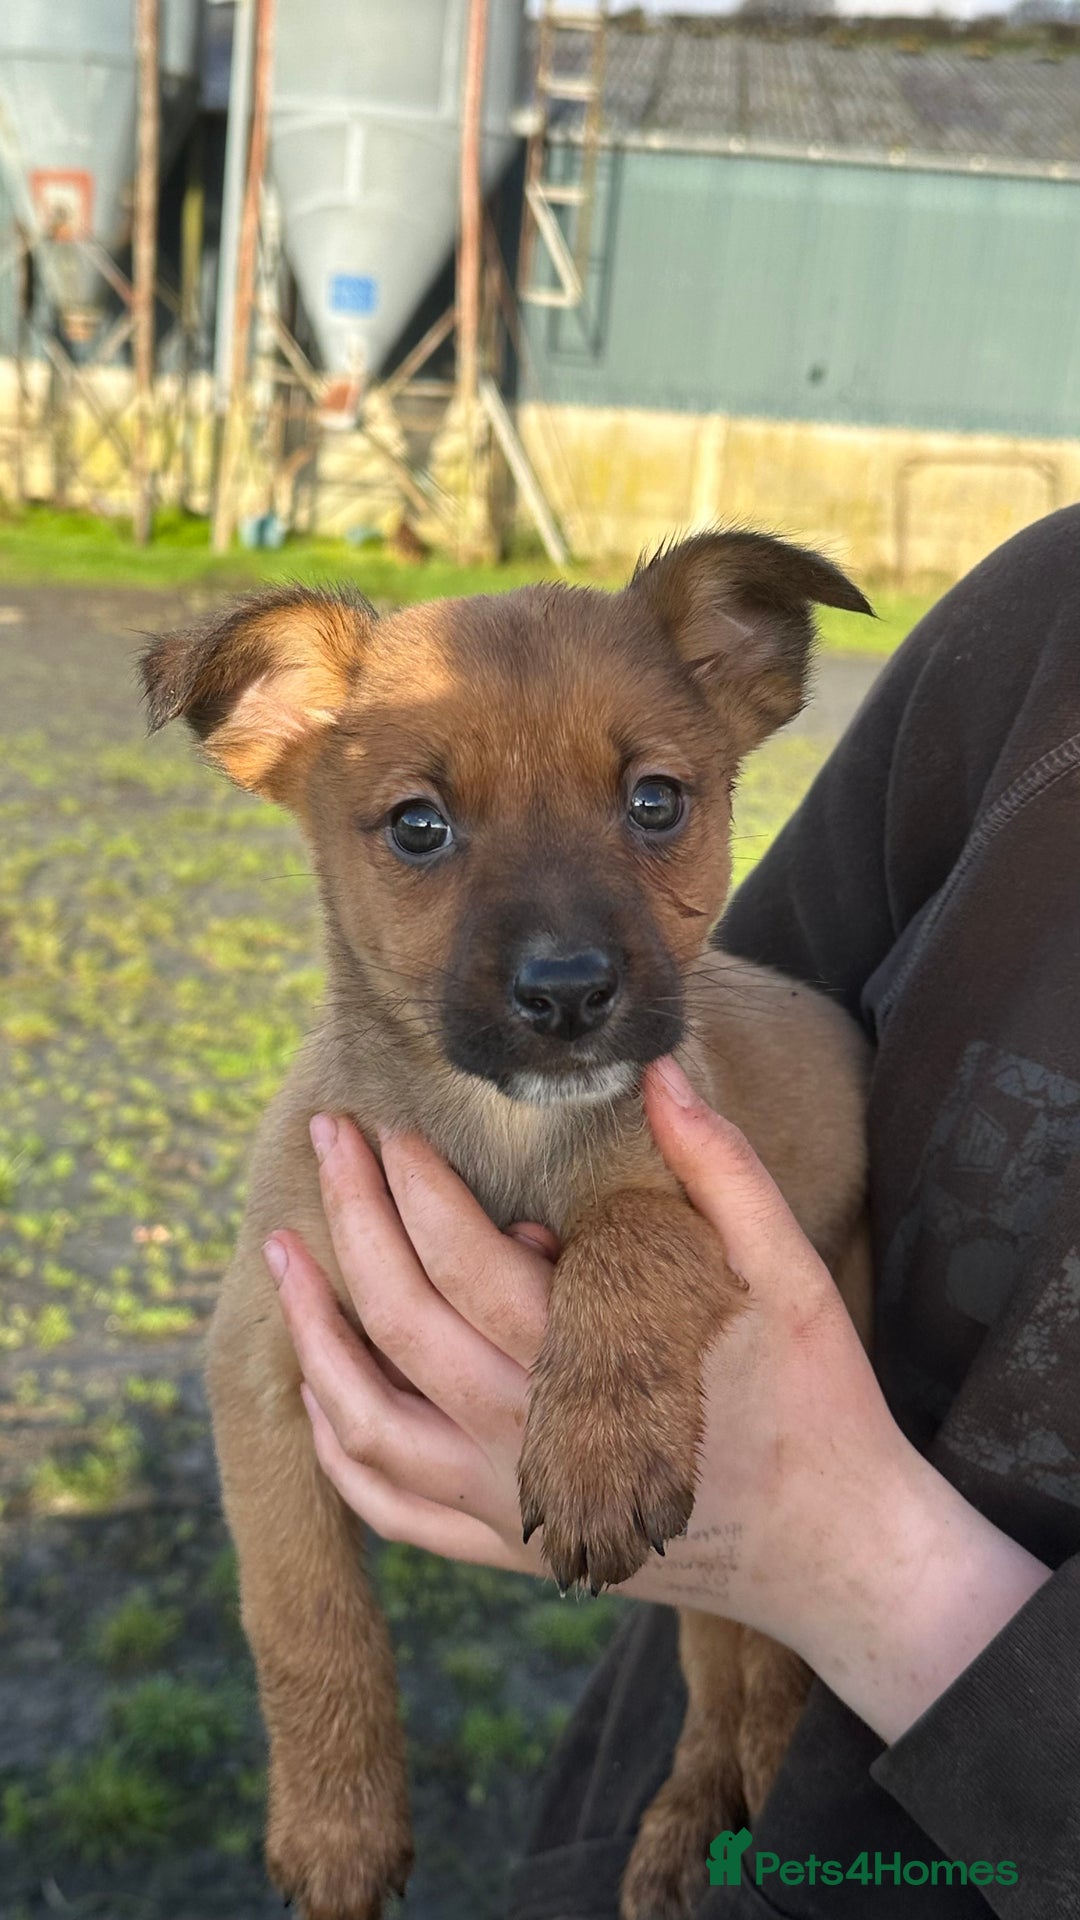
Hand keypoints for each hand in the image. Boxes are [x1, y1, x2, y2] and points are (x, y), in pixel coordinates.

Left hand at [267, 1059, 1049, 1745]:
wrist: (835, 1551)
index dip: (413, 1183)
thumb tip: (659, 1073)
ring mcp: (507, 1503)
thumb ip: (719, 1169)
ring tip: (281, 1254)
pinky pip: (389, 1507)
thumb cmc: (814, 1400)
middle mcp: (524, 1439)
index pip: (461, 1256)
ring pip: (365, 1419)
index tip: (388, 1126)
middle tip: (327, 1138)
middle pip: (398, 1317)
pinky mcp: (509, 1547)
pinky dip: (339, 1448)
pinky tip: (317, 1391)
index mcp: (586, 1361)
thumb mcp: (786, 1271)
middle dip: (350, 1216)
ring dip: (314, 1332)